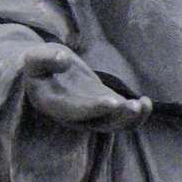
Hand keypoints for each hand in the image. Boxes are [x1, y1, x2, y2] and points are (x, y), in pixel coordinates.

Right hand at [21, 44, 151, 131]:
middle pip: (98, 123)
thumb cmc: (40, 65)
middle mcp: (74, 116)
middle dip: (117, 116)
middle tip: (133, 106)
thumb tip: (63, 59)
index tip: (112, 101)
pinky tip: (146, 102)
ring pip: (114, 124)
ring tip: (144, 104)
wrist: (47, 74)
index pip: (75, 111)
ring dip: (131, 118)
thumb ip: (44, 58)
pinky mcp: (105, 107)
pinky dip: (136, 114)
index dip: (93, 108)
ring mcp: (92, 114)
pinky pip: (122, 117)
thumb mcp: (35, 58)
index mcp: (55, 105)